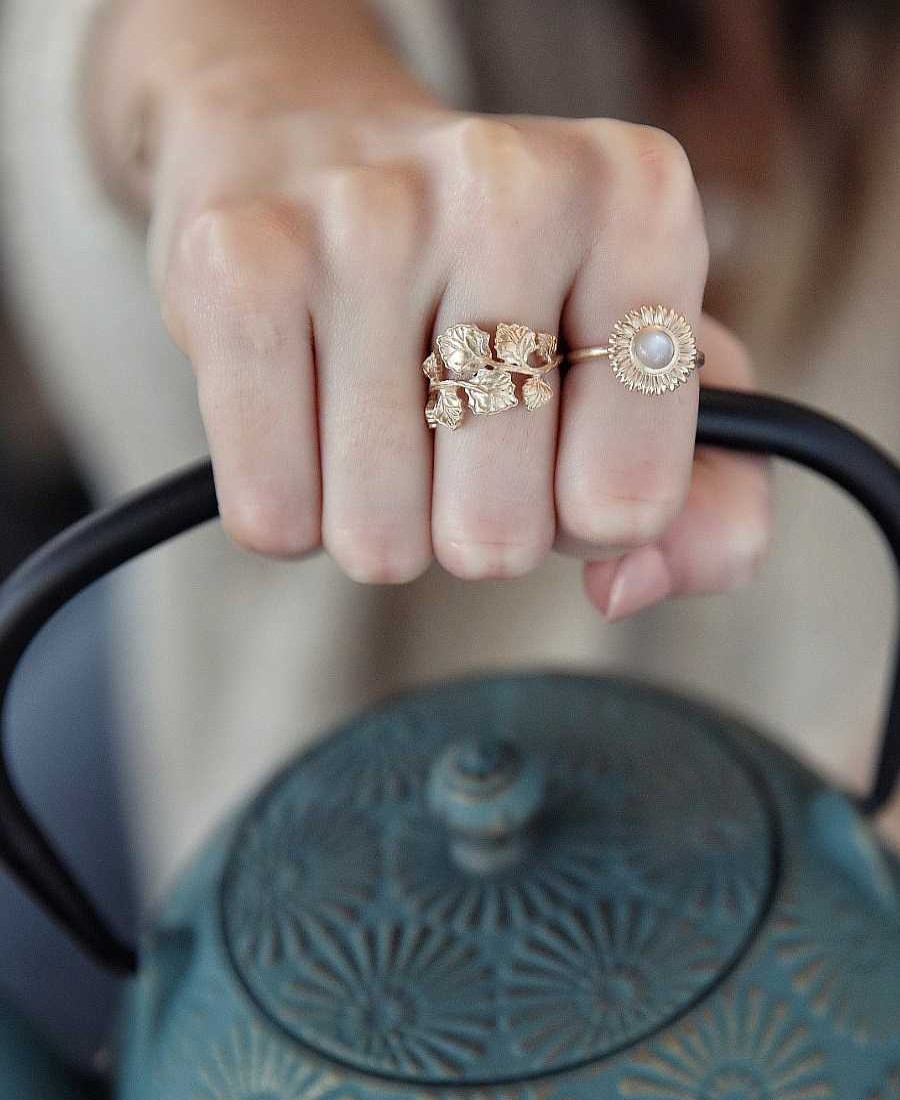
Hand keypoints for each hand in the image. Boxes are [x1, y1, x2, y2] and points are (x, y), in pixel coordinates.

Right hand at [91, 5, 769, 615]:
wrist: (300, 141)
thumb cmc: (492, 279)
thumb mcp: (639, 366)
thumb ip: (710, 499)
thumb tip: (626, 586)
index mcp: (640, 206)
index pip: (628, 503)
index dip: (580, 516)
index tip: (551, 442)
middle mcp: (512, 190)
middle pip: (497, 537)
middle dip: (468, 522)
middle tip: (444, 425)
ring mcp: (364, 223)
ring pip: (378, 540)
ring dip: (378, 518)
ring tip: (371, 408)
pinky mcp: (237, 265)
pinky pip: (273, 517)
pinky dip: (289, 506)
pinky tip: (303, 412)